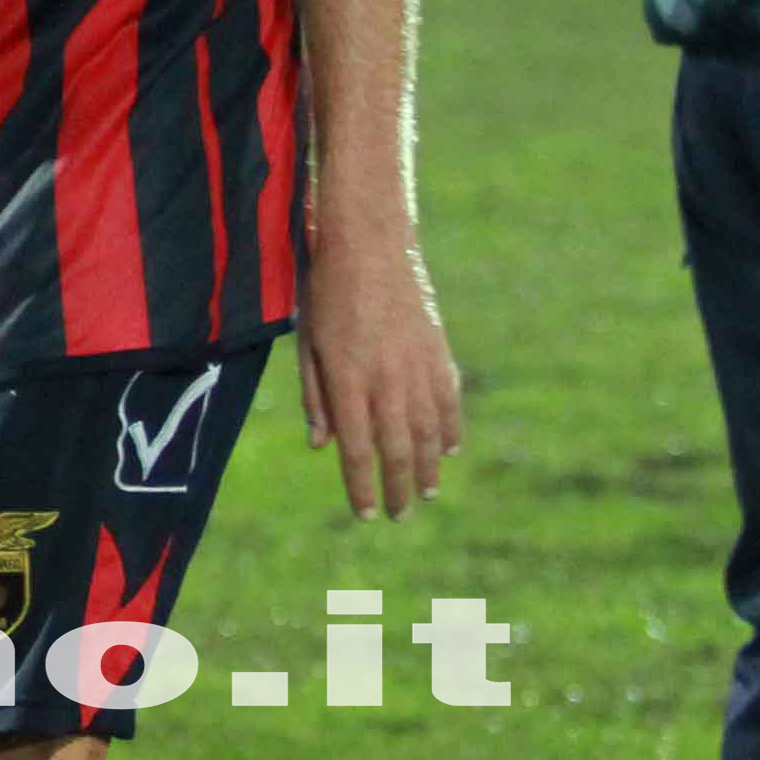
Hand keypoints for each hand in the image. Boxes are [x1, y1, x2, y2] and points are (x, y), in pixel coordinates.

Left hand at [296, 202, 459, 519]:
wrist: (370, 244)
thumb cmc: (327, 293)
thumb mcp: (309, 344)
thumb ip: (315, 396)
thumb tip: (322, 445)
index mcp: (348, 380)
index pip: (357, 450)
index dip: (361, 486)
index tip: (365, 514)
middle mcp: (386, 380)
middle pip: (396, 450)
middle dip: (396, 488)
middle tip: (397, 516)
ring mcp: (417, 366)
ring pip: (428, 431)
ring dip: (427, 466)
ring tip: (426, 492)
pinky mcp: (438, 350)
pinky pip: (448, 401)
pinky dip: (450, 428)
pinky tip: (449, 450)